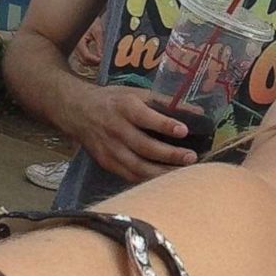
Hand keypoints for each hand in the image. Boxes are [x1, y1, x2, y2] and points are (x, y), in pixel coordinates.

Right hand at [70, 84, 200, 182]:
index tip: (184, 130)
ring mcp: (110, 149)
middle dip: (169, 154)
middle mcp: (116, 129)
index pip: (145, 118)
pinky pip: (130, 176)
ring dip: (161, 172)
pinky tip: (165, 181)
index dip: (165, 125)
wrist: (78, 111)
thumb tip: (198, 112)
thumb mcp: (136, 93)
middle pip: (144, 146)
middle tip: (191, 157)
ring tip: (183, 174)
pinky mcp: (107, 163)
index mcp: (124, 107)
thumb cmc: (115, 100)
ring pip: (138, 166)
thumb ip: (165, 102)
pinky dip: (148, 180)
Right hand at [73, 16, 104, 66]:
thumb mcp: (98, 31)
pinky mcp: (77, 48)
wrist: (85, 15)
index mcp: (78, 41)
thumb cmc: (91, 21)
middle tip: (105, 60)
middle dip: (94, 62)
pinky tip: (97, 55)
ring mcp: (75, 48)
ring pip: (83, 60)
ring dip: (92, 61)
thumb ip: (100, 45)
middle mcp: (74, 46)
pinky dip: (90, 58)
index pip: (86, 56)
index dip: (96, 60)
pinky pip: (83, 57)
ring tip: (102, 57)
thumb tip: (103, 57)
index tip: (104, 59)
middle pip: (84, 61)